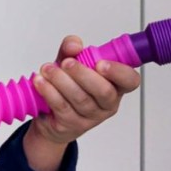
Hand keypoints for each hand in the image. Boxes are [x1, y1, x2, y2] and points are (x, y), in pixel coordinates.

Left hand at [24, 35, 140, 170]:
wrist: (49, 117)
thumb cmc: (67, 87)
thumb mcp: (70, 63)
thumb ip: (73, 50)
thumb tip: (74, 45)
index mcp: (116, 85)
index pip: (130, 80)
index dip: (119, 72)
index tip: (101, 63)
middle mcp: (107, 103)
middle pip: (103, 91)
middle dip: (83, 74)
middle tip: (67, 62)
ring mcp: (91, 117)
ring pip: (80, 99)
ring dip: (61, 81)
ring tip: (47, 69)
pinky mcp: (72, 125)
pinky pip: (62, 107)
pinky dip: (49, 92)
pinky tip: (40, 82)